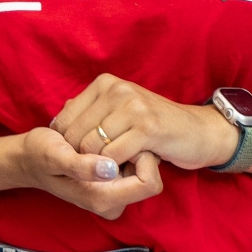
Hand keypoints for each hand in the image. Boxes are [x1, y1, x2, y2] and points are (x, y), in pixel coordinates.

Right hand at [13, 126, 161, 218]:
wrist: (29, 159)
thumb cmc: (40, 155)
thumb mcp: (55, 156)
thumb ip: (82, 167)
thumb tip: (111, 169)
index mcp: (103, 199)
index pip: (149, 182)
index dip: (142, 157)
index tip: (122, 140)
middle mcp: (113, 202)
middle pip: (150, 174)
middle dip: (135, 151)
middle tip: (109, 137)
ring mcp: (114, 194)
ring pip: (145, 167)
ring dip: (128, 148)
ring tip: (101, 138)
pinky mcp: (114, 183)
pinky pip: (136, 164)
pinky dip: (123, 148)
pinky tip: (102, 140)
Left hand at [47, 73, 235, 170]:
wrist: (197, 132)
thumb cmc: (152, 126)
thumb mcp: (118, 111)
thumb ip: (88, 112)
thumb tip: (55, 123)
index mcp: (105, 83)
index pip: (63, 120)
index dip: (66, 145)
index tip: (80, 158)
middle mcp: (116, 90)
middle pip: (75, 135)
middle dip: (81, 158)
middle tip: (96, 167)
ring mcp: (132, 107)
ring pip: (92, 147)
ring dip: (98, 165)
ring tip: (112, 167)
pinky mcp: (147, 127)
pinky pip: (113, 155)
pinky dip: (115, 168)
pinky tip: (125, 168)